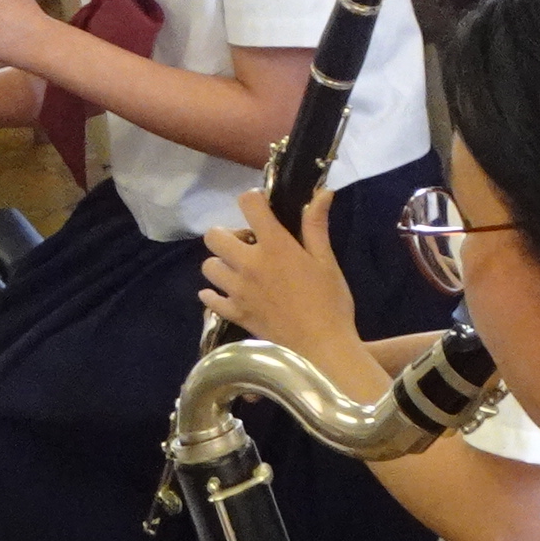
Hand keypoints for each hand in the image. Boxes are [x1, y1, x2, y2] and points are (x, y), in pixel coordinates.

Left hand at [202, 186, 362, 365]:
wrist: (322, 348)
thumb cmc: (330, 302)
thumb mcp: (326, 261)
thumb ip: (316, 225)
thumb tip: (323, 192)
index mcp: (274, 245)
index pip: (248, 203)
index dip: (254, 200)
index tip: (264, 210)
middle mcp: (249, 264)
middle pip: (214, 236)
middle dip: (228, 235)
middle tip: (248, 245)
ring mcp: (237, 290)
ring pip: (209, 267)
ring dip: (221, 264)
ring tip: (240, 271)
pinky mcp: (234, 313)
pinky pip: (210, 299)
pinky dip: (213, 295)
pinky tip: (226, 294)